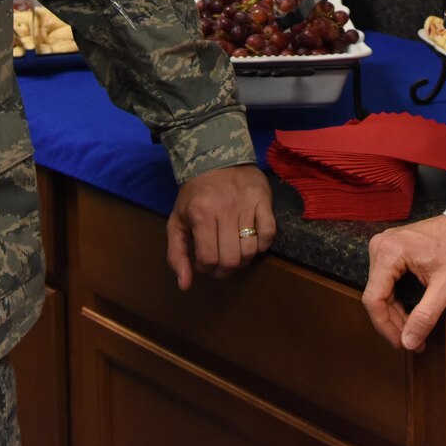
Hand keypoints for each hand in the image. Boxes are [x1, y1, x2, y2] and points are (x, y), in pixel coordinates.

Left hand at [166, 164, 273, 289]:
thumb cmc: (195, 195)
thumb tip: (184, 285)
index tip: (204, 263)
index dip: (206, 269)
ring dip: (242, 260)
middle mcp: (225, 209)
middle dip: (224, 270)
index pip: (208, 259)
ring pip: (250, 250)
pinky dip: (261, 245)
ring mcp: (247, 204)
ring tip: (234, 254)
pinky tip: (251, 241)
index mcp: (201, 214)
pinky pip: (269, 234)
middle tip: (220, 265)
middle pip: (231, 258)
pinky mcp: (264, 200)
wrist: (216, 159)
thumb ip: (176, 254)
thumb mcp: (177, 221)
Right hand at [362, 215, 445, 351]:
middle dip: (393, 322)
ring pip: (380, 290)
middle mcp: (380, 246)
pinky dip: (397, 300)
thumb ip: (425, 316)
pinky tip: (410, 315)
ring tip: (414, 333)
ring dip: (395, 314)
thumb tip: (408, 342)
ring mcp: (384, 246)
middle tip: (413, 342)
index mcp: (389, 252)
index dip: (385, 327)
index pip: (373, 299)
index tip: (403, 344)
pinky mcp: (391, 249)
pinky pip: (386, 281)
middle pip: (376, 295)